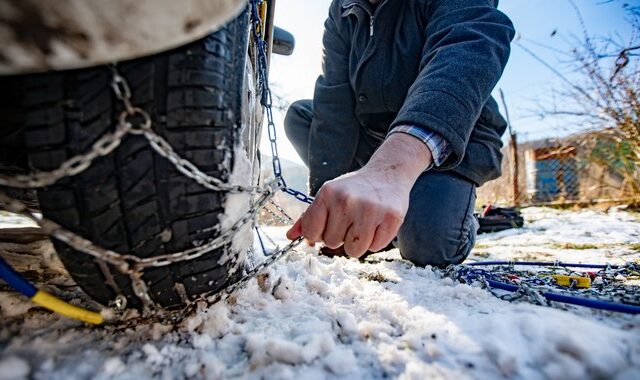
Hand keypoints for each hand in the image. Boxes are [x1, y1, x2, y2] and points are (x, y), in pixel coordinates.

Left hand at [286, 133, 432, 257]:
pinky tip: (378, 224)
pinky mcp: (391, 218)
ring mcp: (370, 210)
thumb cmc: (354, 189)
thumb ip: (309, 217)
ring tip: (364, 224)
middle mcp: (346, 200)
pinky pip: (375, 248)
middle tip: (352, 220)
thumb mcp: (329, 196)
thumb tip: (290, 236)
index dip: (319, 234)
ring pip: (354, 250)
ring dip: (358, 242)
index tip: (329, 224)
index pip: (311, 232)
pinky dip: (376, 241)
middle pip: (332, 243)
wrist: (387, 174)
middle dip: (341, 236)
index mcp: (327, 193)